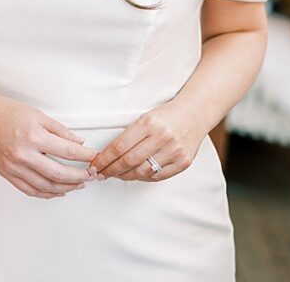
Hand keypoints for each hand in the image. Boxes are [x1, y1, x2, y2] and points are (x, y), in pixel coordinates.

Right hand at [0, 94, 98, 198]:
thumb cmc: (6, 112)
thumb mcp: (38, 115)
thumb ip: (60, 130)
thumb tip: (79, 142)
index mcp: (34, 137)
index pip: (68, 151)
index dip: (85, 156)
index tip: (95, 157)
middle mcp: (23, 155)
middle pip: (59, 173)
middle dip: (79, 176)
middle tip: (92, 175)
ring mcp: (14, 167)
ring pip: (45, 186)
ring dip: (65, 187)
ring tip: (79, 184)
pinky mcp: (7, 174)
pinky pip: (29, 190)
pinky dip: (46, 193)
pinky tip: (57, 191)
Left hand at [91, 102, 205, 182]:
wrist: (195, 113)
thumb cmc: (167, 115)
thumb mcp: (146, 118)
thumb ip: (129, 136)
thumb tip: (107, 157)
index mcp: (149, 123)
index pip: (119, 146)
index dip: (103, 159)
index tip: (94, 166)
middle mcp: (162, 137)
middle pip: (128, 161)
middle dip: (110, 170)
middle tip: (101, 174)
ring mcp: (174, 151)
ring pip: (142, 172)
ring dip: (126, 176)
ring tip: (118, 174)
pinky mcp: (183, 162)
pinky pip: (157, 176)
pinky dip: (144, 177)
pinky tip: (137, 174)